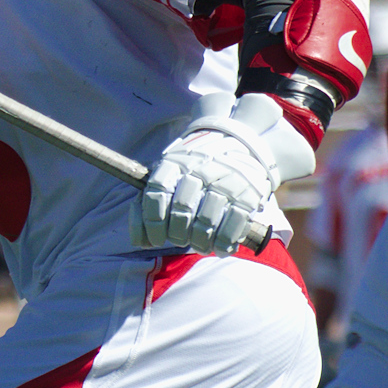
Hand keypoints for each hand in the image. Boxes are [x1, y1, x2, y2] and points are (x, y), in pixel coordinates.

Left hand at [135, 93, 314, 254]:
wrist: (240, 140)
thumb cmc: (196, 165)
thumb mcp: (170, 169)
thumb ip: (150, 202)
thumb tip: (139, 241)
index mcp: (175, 163)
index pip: (156, 194)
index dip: (152, 223)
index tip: (155, 239)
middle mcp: (199, 170)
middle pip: (181, 211)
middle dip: (176, 234)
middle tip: (179, 240)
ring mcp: (225, 182)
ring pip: (206, 222)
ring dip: (199, 242)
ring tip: (199, 244)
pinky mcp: (248, 194)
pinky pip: (233, 226)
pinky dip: (223, 243)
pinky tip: (219, 247)